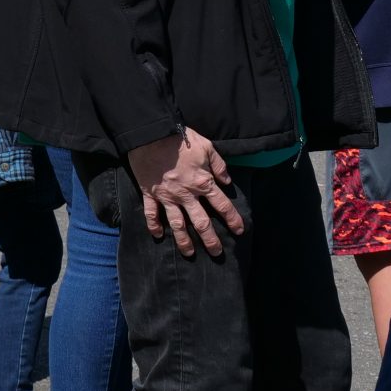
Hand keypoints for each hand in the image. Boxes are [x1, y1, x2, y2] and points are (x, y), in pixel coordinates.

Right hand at [127, 127, 244, 257]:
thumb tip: (227, 181)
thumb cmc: (182, 140)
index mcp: (203, 183)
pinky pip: (152, 214)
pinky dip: (154, 225)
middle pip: (201, 222)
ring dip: (184, 240)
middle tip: (217, 253)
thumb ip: (219, 166)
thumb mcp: (208, 148)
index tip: (239, 230)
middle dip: (210, 240)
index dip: (232, 219)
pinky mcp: (150, 195)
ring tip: (190, 254)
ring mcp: (167, 197)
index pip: (222, 205)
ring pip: (177, 224)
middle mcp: (186, 195)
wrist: (152, 136)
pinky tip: (158, 236)